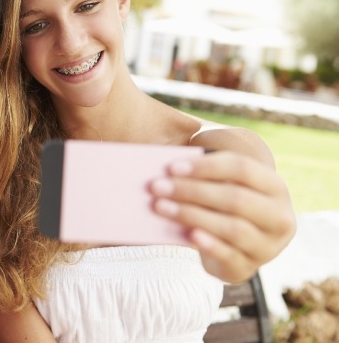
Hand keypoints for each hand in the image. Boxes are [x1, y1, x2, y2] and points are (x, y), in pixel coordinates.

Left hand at [149, 150, 295, 282]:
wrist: (236, 246)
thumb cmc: (222, 203)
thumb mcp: (221, 185)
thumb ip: (203, 174)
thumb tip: (169, 171)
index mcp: (274, 186)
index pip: (242, 168)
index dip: (206, 166)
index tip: (171, 167)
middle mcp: (278, 216)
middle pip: (235, 199)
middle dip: (192, 191)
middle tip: (156, 186)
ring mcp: (267, 246)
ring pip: (232, 228)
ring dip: (191, 215)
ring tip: (159, 206)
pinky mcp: (248, 268)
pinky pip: (228, 255)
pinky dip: (208, 244)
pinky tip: (187, 234)